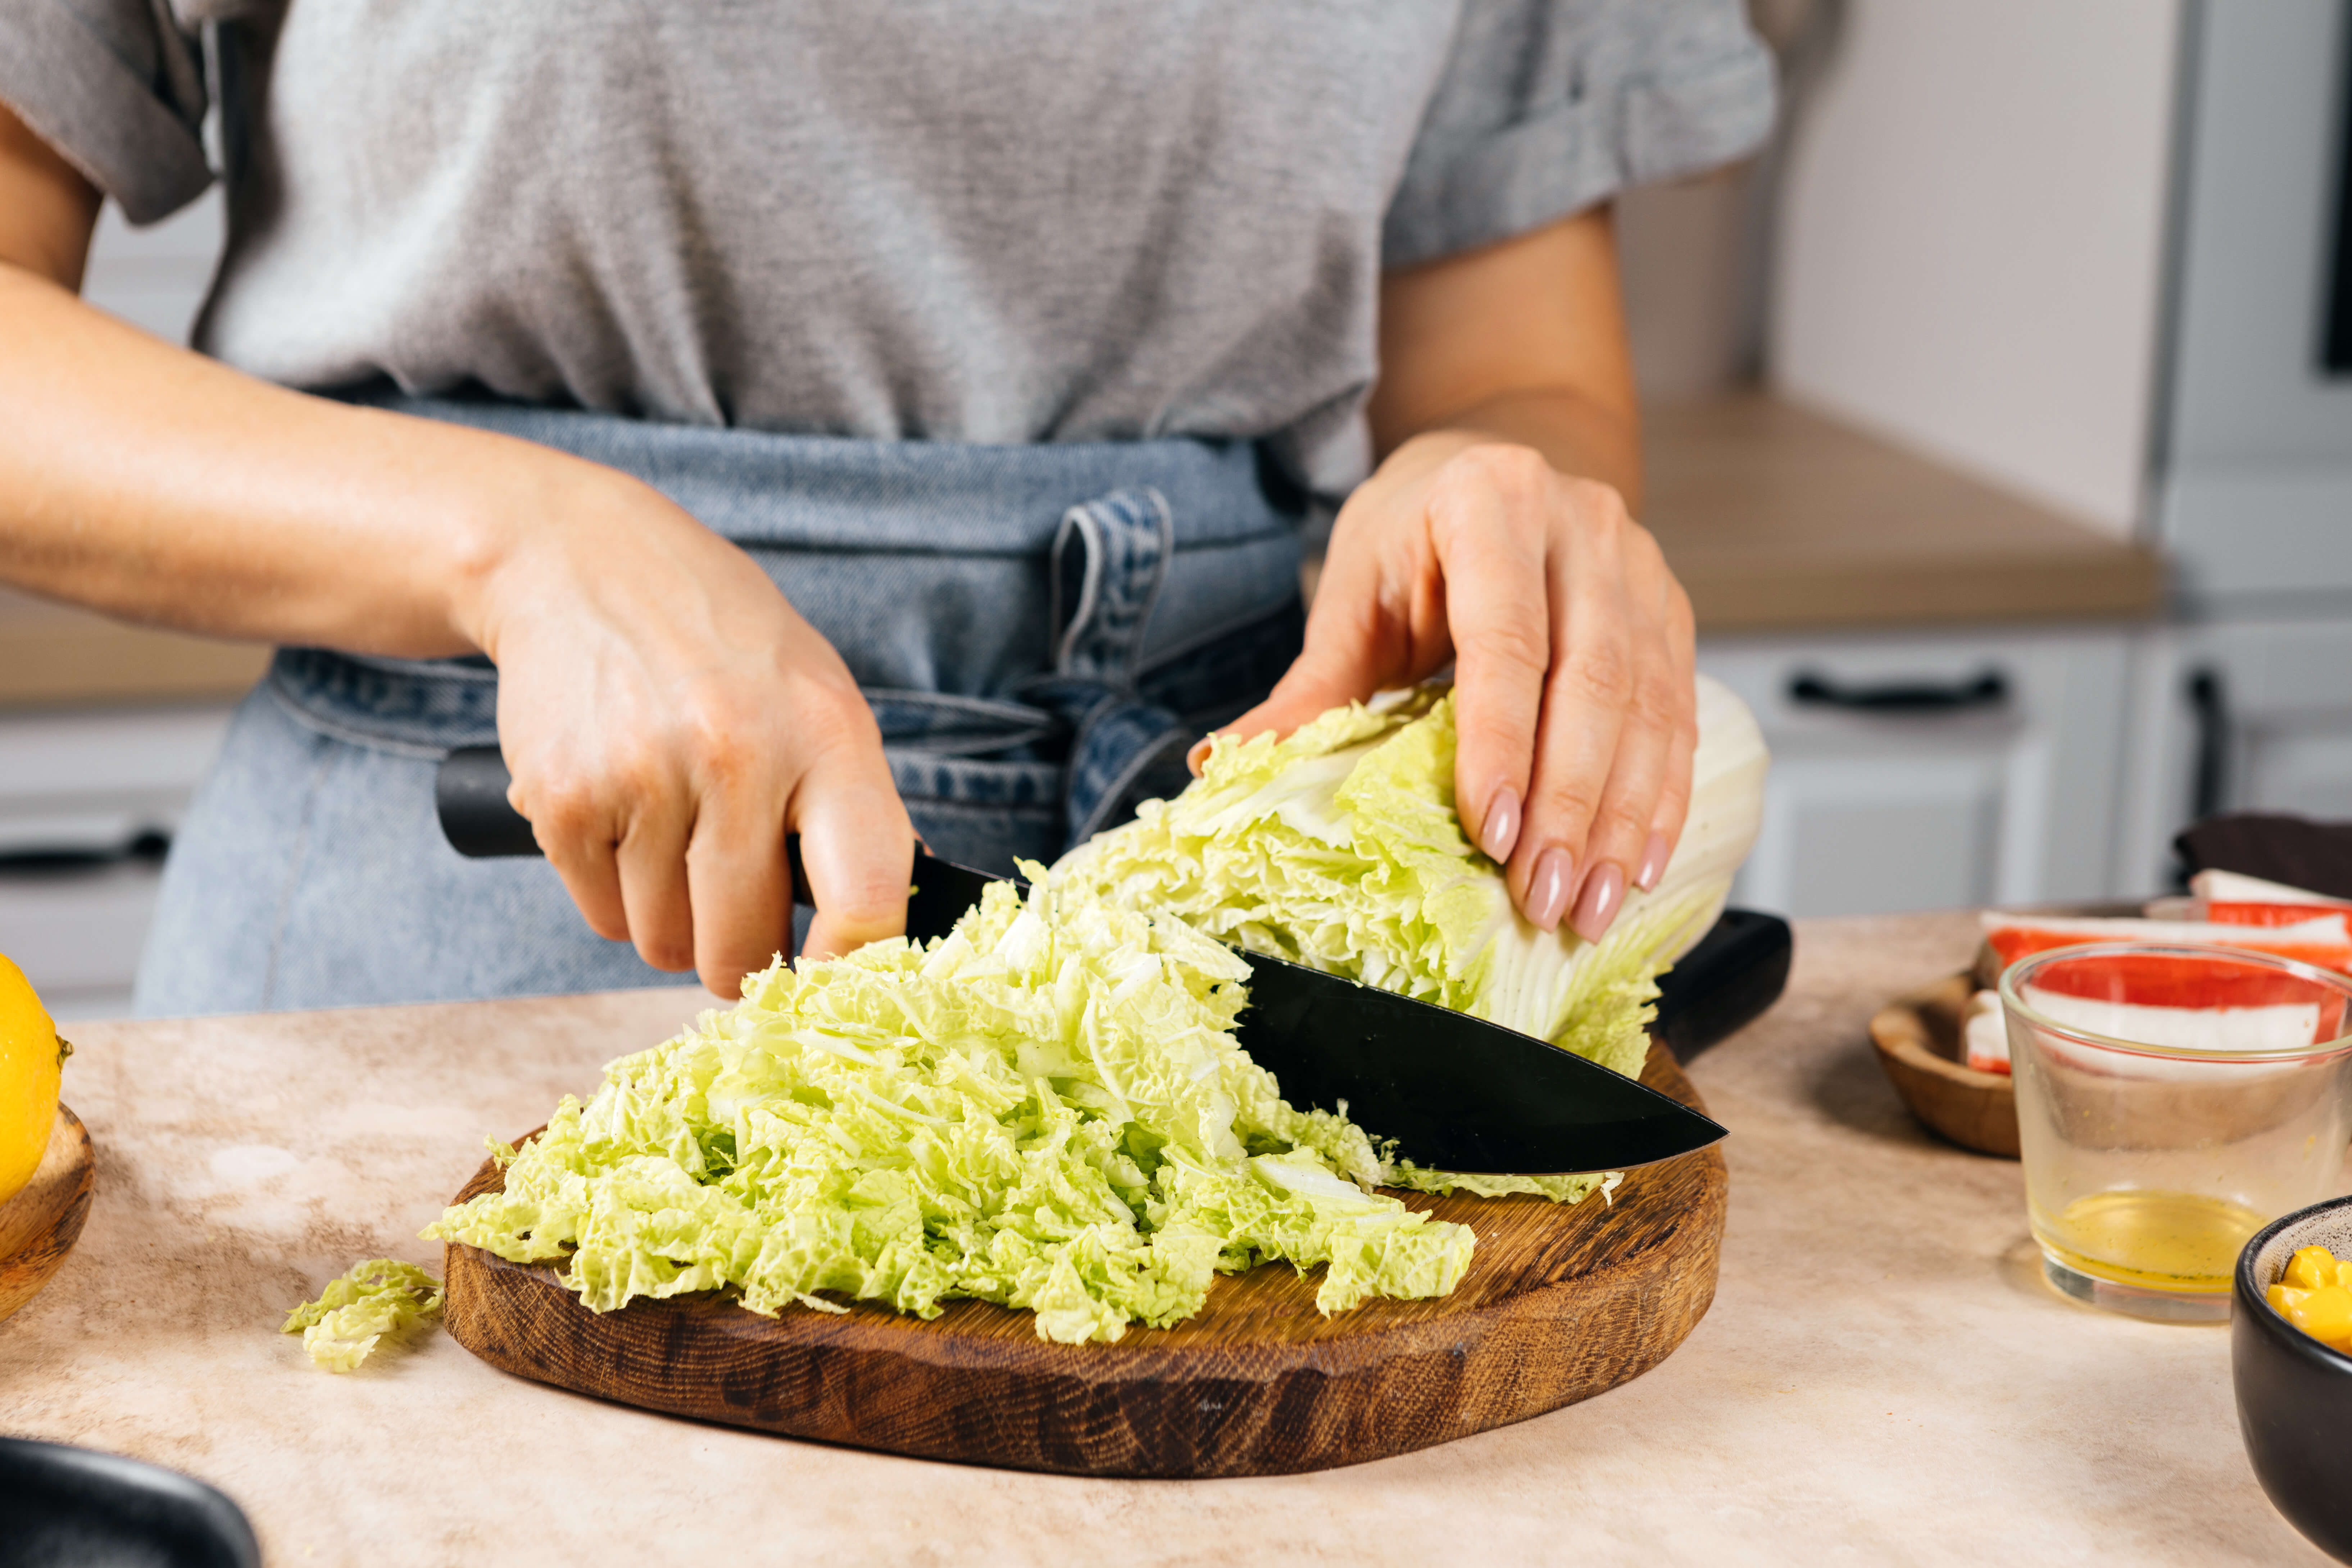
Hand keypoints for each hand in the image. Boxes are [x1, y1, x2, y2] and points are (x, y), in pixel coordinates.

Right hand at [463, 469, 912, 992]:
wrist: (583, 563)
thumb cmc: (722, 646)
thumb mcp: (819, 698)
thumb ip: (854, 808)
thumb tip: (886, 927)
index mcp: (826, 734)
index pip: (866, 898)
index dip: (851, 968)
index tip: (830, 979)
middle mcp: (738, 756)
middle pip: (745, 948)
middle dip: (739, 953)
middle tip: (734, 910)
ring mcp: (643, 777)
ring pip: (663, 943)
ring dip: (670, 920)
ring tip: (672, 834)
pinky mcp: (562, 798)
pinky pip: (602, 916)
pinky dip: (614, 893)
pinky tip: (625, 820)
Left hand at [1209, 432, 1694, 942]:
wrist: (1494, 460)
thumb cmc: (1411, 535)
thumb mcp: (1352, 591)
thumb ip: (1311, 685)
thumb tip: (1219, 764)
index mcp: (1487, 503)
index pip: (1507, 638)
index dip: (1503, 741)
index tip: (1495, 833)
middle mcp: (1579, 524)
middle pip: (1593, 680)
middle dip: (1572, 803)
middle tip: (1547, 898)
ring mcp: (1637, 564)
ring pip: (1649, 704)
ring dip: (1624, 817)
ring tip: (1593, 906)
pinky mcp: (1671, 606)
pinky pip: (1680, 710)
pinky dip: (1662, 794)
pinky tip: (1640, 862)